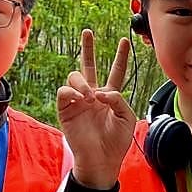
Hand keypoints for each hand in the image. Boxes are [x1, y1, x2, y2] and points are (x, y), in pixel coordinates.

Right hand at [58, 29, 134, 188]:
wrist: (101, 159)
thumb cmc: (116, 142)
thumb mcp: (127, 118)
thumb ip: (118, 100)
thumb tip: (100, 91)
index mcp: (110, 96)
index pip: (116, 71)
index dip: (120, 57)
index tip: (125, 41)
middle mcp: (93, 94)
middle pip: (89, 65)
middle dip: (88, 48)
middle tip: (87, 32)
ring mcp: (79, 101)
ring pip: (75, 77)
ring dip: (82, 82)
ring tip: (89, 96)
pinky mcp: (66, 109)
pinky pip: (64, 91)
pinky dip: (72, 91)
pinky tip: (81, 98)